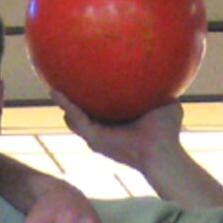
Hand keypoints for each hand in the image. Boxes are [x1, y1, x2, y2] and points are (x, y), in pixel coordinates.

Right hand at [55, 91, 185, 172]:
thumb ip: (163, 90)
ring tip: (53, 89)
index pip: (105, 110)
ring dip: (64, 104)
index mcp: (121, 125)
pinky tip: (55, 92)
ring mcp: (99, 136)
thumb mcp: (166, 104)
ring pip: (75, 119)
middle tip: (65, 86)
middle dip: (74, 103)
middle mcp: (107, 131)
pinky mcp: (94, 138)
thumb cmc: (167, 132)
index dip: (97, 98)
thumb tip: (168, 71)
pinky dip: (66, 105)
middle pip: (85, 115)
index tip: (91, 80)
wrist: (161, 151)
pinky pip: (77, 119)